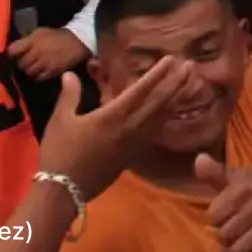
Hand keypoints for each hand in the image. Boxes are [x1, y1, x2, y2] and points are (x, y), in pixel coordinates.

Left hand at [6, 27, 87, 80]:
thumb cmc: (57, 36)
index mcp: (33, 40)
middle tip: (24, 62)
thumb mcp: (40, 32)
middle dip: (20, 64)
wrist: (78, 41)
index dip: (11, 54)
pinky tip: (39, 72)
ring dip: (29, 71)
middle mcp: (37, 52)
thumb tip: (14, 49)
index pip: (13, 50)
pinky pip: (38, 78)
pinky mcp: (53, 72)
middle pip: (20, 63)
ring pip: (28, 72)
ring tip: (32, 68)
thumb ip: (27, 40)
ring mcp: (45, 63)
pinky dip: (37, 76)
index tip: (12, 56)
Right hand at [36, 58, 202, 198]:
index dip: (157, 74)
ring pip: (160, 119)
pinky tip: (170, 114)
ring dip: (175, 100)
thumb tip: (71, 73)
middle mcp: (130, 129)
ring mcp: (134, 144)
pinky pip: (154, 133)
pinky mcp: (132, 156)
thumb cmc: (60, 153)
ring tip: (188, 85)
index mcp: (112, 116)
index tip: (171, 60)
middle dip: (176, 84)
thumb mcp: (60, 120)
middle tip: (191, 67)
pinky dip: (165, 120)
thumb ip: (70, 95)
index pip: (141, 91)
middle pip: (159, 103)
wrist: (63, 191)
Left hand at [195, 155, 251, 251]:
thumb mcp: (238, 175)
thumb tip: (198, 159)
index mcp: (247, 185)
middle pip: (226, 233)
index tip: (217, 218)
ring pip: (240, 248)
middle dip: (220, 237)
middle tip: (222, 236)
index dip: (213, 219)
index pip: (216, 213)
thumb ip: (215, 172)